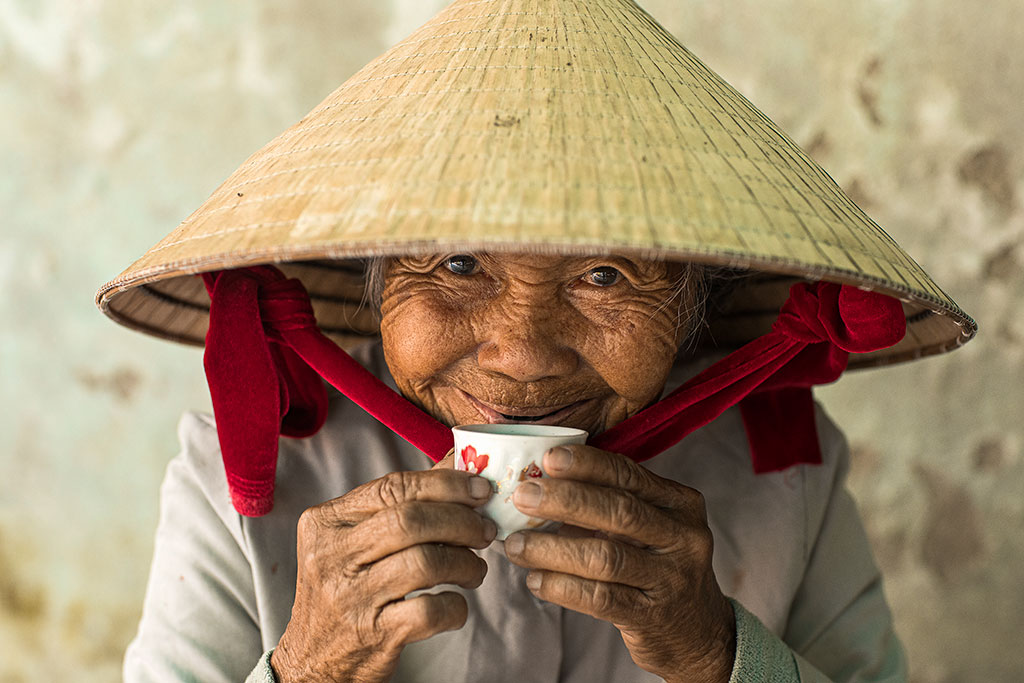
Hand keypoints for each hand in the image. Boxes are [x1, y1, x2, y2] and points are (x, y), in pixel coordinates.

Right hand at [271, 453, 497, 682]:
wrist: (312, 660)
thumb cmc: (345, 590)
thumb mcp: (356, 541)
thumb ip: (400, 503)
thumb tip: (457, 465)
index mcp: (326, 522)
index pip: (392, 488)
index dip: (445, 484)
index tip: (480, 489)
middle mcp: (331, 556)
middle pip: (411, 520)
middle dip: (461, 521)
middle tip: (486, 530)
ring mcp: (350, 596)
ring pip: (425, 563)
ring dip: (465, 563)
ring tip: (474, 570)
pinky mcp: (371, 633)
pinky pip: (430, 610)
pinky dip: (455, 606)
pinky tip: (456, 605)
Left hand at [503, 445, 735, 682]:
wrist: (698, 632)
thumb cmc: (658, 567)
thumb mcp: (650, 528)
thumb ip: (611, 504)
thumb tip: (541, 484)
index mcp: (681, 504)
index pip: (630, 475)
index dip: (588, 465)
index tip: (549, 458)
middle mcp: (683, 537)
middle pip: (619, 511)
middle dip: (565, 500)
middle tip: (523, 495)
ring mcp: (672, 578)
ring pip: (605, 557)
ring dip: (552, 549)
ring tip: (515, 545)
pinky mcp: (653, 616)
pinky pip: (600, 598)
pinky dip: (562, 587)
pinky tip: (535, 580)